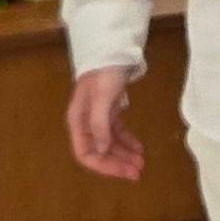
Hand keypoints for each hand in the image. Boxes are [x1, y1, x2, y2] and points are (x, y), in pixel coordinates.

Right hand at [67, 66, 145, 180]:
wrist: (111, 48)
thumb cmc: (104, 72)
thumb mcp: (103, 97)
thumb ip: (100, 124)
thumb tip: (101, 151)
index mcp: (78, 121)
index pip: (86, 153)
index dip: (104, 166)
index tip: (124, 172)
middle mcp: (85, 122)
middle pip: (99, 151)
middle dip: (117, 163)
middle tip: (138, 172)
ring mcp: (97, 117)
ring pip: (109, 143)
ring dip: (124, 154)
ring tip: (141, 163)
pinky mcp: (108, 110)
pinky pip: (116, 132)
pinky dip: (127, 141)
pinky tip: (138, 148)